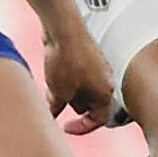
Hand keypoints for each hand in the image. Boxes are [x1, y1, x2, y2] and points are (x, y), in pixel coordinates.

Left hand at [43, 19, 117, 135]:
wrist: (64, 28)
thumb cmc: (67, 60)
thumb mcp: (59, 93)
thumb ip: (57, 108)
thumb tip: (52, 115)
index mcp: (105, 93)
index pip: (100, 119)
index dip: (82, 127)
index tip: (66, 128)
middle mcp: (105, 80)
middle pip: (90, 104)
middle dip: (72, 106)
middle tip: (56, 105)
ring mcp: (97, 66)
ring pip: (82, 89)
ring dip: (68, 92)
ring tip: (52, 87)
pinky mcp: (86, 56)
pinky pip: (77, 74)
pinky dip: (66, 79)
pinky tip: (51, 75)